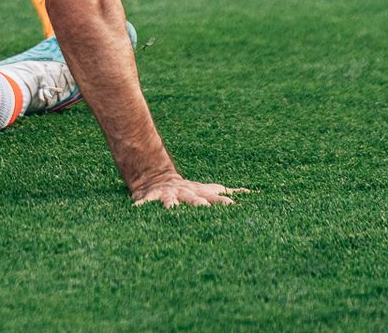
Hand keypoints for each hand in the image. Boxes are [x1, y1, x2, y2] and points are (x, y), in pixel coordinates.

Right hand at [130, 174, 248, 207]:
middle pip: (194, 200)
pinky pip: (145, 202)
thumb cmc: (187, 190)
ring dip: (171, 205)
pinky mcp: (151, 198)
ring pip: (170, 201)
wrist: (157, 177)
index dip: (224, 203)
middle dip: (199, 204)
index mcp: (199, 194)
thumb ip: (225, 194)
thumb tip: (251, 193)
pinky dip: (141, 206)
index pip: (215, 198)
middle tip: (204, 209)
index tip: (234, 208)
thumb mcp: (206, 189)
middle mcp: (185, 194)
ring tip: (171, 209)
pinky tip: (136, 211)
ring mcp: (168, 195)